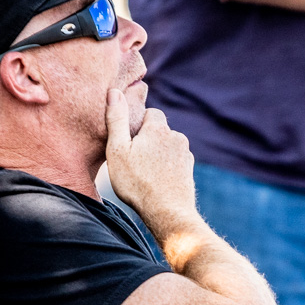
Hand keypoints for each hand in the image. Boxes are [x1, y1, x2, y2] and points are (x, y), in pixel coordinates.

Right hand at [103, 89, 202, 239]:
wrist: (167, 212)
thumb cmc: (137, 182)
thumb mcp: (118, 150)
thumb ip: (116, 119)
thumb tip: (114, 92)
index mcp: (158, 128)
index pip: (151, 113)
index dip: (138, 124)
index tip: (129, 141)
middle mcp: (176, 137)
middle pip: (160, 130)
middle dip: (148, 139)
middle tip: (134, 159)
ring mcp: (185, 154)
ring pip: (168, 146)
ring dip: (158, 153)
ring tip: (145, 173)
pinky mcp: (189, 170)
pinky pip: (175, 161)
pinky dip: (167, 167)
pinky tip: (157, 181)